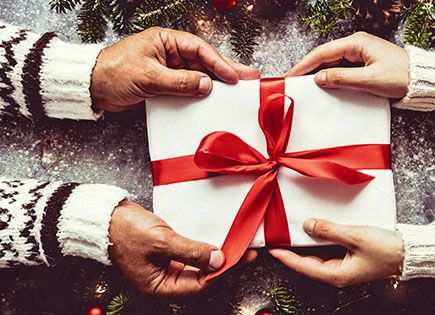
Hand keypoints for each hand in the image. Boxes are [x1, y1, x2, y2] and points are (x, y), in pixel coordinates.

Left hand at [91, 27, 259, 111]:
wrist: (91, 88)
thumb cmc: (114, 73)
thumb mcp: (149, 77)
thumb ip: (180, 82)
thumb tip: (206, 85)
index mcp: (165, 40)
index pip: (199, 49)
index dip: (219, 63)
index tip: (234, 76)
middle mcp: (169, 52)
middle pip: (204, 61)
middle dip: (226, 70)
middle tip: (250, 78)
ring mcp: (168, 68)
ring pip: (199, 75)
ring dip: (217, 84)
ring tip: (239, 91)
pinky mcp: (165, 84)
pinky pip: (189, 87)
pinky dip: (201, 94)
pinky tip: (215, 100)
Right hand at [109, 200, 231, 296]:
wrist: (105, 215)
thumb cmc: (126, 230)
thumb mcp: (161, 240)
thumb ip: (191, 252)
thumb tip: (219, 261)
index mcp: (158, 287)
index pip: (199, 285)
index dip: (221, 273)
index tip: (239, 258)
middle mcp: (163, 282)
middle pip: (201, 279)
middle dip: (223, 267)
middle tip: (244, 253)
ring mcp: (165, 268)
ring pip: (198, 268)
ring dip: (216, 258)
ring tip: (236, 247)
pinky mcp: (167, 255)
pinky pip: (191, 257)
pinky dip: (204, 251)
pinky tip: (218, 243)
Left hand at [269, 218, 403, 287]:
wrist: (408, 252)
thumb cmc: (385, 248)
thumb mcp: (354, 236)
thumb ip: (329, 230)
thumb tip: (308, 225)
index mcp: (338, 275)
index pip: (304, 267)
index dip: (287, 258)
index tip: (272, 250)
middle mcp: (339, 275)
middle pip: (309, 265)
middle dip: (293, 254)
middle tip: (279, 241)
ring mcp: (345, 270)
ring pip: (318, 260)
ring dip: (306, 249)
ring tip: (292, 238)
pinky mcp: (351, 262)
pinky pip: (328, 255)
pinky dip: (319, 246)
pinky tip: (315, 236)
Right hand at [285, 32, 408, 98]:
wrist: (423, 79)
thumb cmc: (401, 77)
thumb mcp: (368, 81)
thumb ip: (342, 79)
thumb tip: (319, 79)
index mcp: (356, 43)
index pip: (322, 53)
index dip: (303, 65)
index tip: (289, 75)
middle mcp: (356, 44)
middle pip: (324, 56)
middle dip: (307, 69)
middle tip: (291, 82)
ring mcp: (360, 53)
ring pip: (332, 62)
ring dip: (318, 73)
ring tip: (303, 85)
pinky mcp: (364, 62)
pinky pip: (341, 68)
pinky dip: (330, 76)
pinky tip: (323, 86)